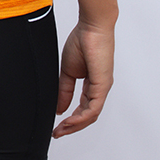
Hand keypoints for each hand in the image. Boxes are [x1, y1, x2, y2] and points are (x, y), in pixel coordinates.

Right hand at [52, 21, 114, 137]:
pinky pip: (94, 107)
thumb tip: (60, 108)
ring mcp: (102, 87)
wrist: (91, 27)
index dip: (70, 119)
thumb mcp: (68, 70)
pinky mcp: (102, 84)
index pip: (83, 108)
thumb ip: (64, 89)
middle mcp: (99, 89)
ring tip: (61, 129)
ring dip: (75, 125)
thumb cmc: (82, 41)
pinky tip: (70, 120)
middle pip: (88, 116)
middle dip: (72, 127)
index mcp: (92, 84)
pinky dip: (81, 117)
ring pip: (91, 115)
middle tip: (57, 133)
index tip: (57, 125)